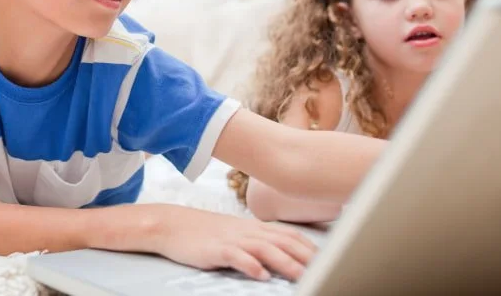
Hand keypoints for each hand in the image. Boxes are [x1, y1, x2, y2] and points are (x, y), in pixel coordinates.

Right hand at [151, 205, 315, 281]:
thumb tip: (282, 254)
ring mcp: (232, 239)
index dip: (310, 246)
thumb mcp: (235, 233)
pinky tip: (261, 275)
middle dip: (306, 256)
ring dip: (285, 262)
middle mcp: (247, 231)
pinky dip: (250, 265)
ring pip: (264, 249)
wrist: (171, 225)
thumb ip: (258, 241)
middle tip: (325, 268)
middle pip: (283, 241)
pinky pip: (236, 257)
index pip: (289, 234)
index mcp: (254, 227)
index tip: (329, 257)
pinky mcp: (216, 249)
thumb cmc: (204, 232)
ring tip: (302, 275)